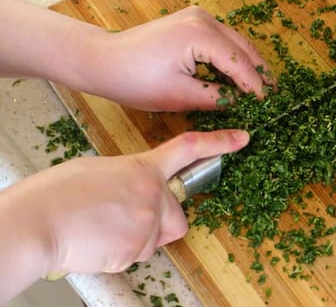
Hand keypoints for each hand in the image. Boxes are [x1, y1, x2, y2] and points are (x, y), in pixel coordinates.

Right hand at [0, 129, 247, 291]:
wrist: (36, 223)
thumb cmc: (56, 194)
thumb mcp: (98, 170)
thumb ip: (129, 178)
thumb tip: (135, 190)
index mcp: (142, 168)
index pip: (188, 150)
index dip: (219, 143)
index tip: (242, 138)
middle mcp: (153, 195)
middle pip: (177, 217)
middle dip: (160, 222)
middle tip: (124, 219)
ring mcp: (148, 224)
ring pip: (156, 240)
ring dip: (136, 239)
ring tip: (100, 230)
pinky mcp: (137, 250)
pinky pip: (137, 256)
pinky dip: (119, 253)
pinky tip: (96, 242)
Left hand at [77, 6, 273, 111]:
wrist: (103, 60)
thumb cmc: (135, 79)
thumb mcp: (180, 95)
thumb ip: (217, 98)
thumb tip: (243, 105)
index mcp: (200, 34)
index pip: (239, 63)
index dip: (255, 86)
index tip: (268, 105)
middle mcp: (203, 19)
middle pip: (243, 48)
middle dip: (259, 72)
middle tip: (275, 95)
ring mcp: (197, 17)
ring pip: (235, 43)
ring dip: (248, 65)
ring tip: (262, 88)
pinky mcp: (191, 22)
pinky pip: (222, 40)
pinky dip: (232, 58)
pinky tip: (239, 76)